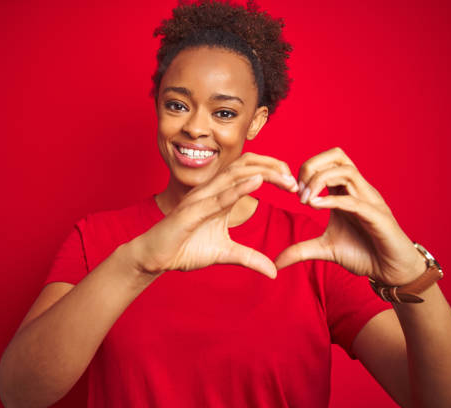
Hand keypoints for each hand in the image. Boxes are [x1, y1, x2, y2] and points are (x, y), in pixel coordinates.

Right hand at [130, 153, 298, 278]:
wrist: (154, 257)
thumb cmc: (185, 248)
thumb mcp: (225, 254)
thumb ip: (249, 258)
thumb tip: (274, 271)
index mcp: (220, 195)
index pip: (249, 171)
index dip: (273, 172)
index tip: (294, 184)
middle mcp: (211, 190)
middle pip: (245, 165)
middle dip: (273, 168)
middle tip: (295, 181)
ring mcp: (200, 198)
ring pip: (234, 175)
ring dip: (262, 174)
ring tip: (284, 179)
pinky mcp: (191, 212)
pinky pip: (217, 197)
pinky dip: (238, 188)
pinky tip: (256, 183)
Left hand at [275, 147, 425, 285]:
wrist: (391, 272)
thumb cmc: (363, 254)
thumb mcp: (324, 249)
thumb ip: (300, 250)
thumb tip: (276, 261)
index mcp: (345, 191)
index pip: (326, 162)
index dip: (306, 170)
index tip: (293, 192)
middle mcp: (358, 190)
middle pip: (337, 155)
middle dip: (312, 166)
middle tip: (298, 191)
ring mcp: (369, 201)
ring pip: (346, 171)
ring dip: (319, 182)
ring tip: (305, 201)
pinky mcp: (378, 217)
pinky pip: (354, 200)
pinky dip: (331, 201)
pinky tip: (314, 207)